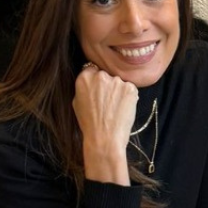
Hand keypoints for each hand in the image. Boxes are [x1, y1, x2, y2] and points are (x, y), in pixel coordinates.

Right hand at [73, 64, 137, 183]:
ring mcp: (117, 81)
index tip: (98, 89)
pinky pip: (130, 89)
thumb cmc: (89, 123)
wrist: (104, 137)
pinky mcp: (130, 88)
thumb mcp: (77, 102)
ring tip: (115, 107)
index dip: (96, 80)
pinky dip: (128, 97)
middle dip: (108, 85)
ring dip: (119, 91)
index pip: (92, 69)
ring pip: (119, 82)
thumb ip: (84, 88)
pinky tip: (123, 108)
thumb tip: (91, 82)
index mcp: (85, 77)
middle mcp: (101, 75)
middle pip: (107, 75)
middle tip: (107, 101)